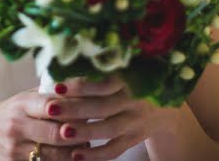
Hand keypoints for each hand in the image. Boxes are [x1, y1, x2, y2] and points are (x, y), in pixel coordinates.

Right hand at [0, 88, 86, 160]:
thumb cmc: (12, 113)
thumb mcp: (26, 99)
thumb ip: (51, 96)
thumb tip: (85, 92)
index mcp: (22, 104)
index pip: (50, 104)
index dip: (73, 109)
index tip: (90, 111)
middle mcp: (17, 125)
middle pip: (56, 133)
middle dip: (79, 134)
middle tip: (94, 132)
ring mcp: (16, 148)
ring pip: (54, 155)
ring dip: (75, 153)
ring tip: (87, 147)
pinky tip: (74, 158)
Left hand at [46, 77, 179, 159]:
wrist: (166, 103)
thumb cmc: (132, 81)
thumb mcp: (123, 70)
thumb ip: (99, 69)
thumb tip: (60, 67)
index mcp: (129, 78)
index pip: (104, 82)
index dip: (80, 85)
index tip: (57, 86)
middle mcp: (135, 100)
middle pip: (103, 106)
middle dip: (76, 109)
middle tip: (52, 109)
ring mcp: (136, 121)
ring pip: (109, 129)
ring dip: (85, 132)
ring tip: (62, 133)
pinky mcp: (135, 138)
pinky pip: (115, 149)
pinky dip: (96, 154)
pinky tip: (75, 155)